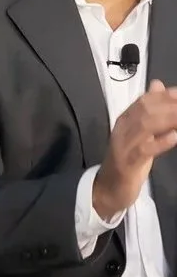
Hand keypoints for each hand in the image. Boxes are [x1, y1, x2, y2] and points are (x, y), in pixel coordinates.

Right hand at [93, 81, 176, 219]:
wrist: (107, 190)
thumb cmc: (127, 162)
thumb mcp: (138, 134)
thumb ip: (148, 111)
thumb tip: (158, 85)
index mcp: (125, 121)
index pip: (146, 100)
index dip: (166, 95)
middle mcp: (123, 130)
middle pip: (146, 109)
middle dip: (171, 105)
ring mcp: (124, 147)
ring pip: (146, 125)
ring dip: (169, 119)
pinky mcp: (127, 164)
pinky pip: (144, 150)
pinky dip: (160, 142)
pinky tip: (174, 137)